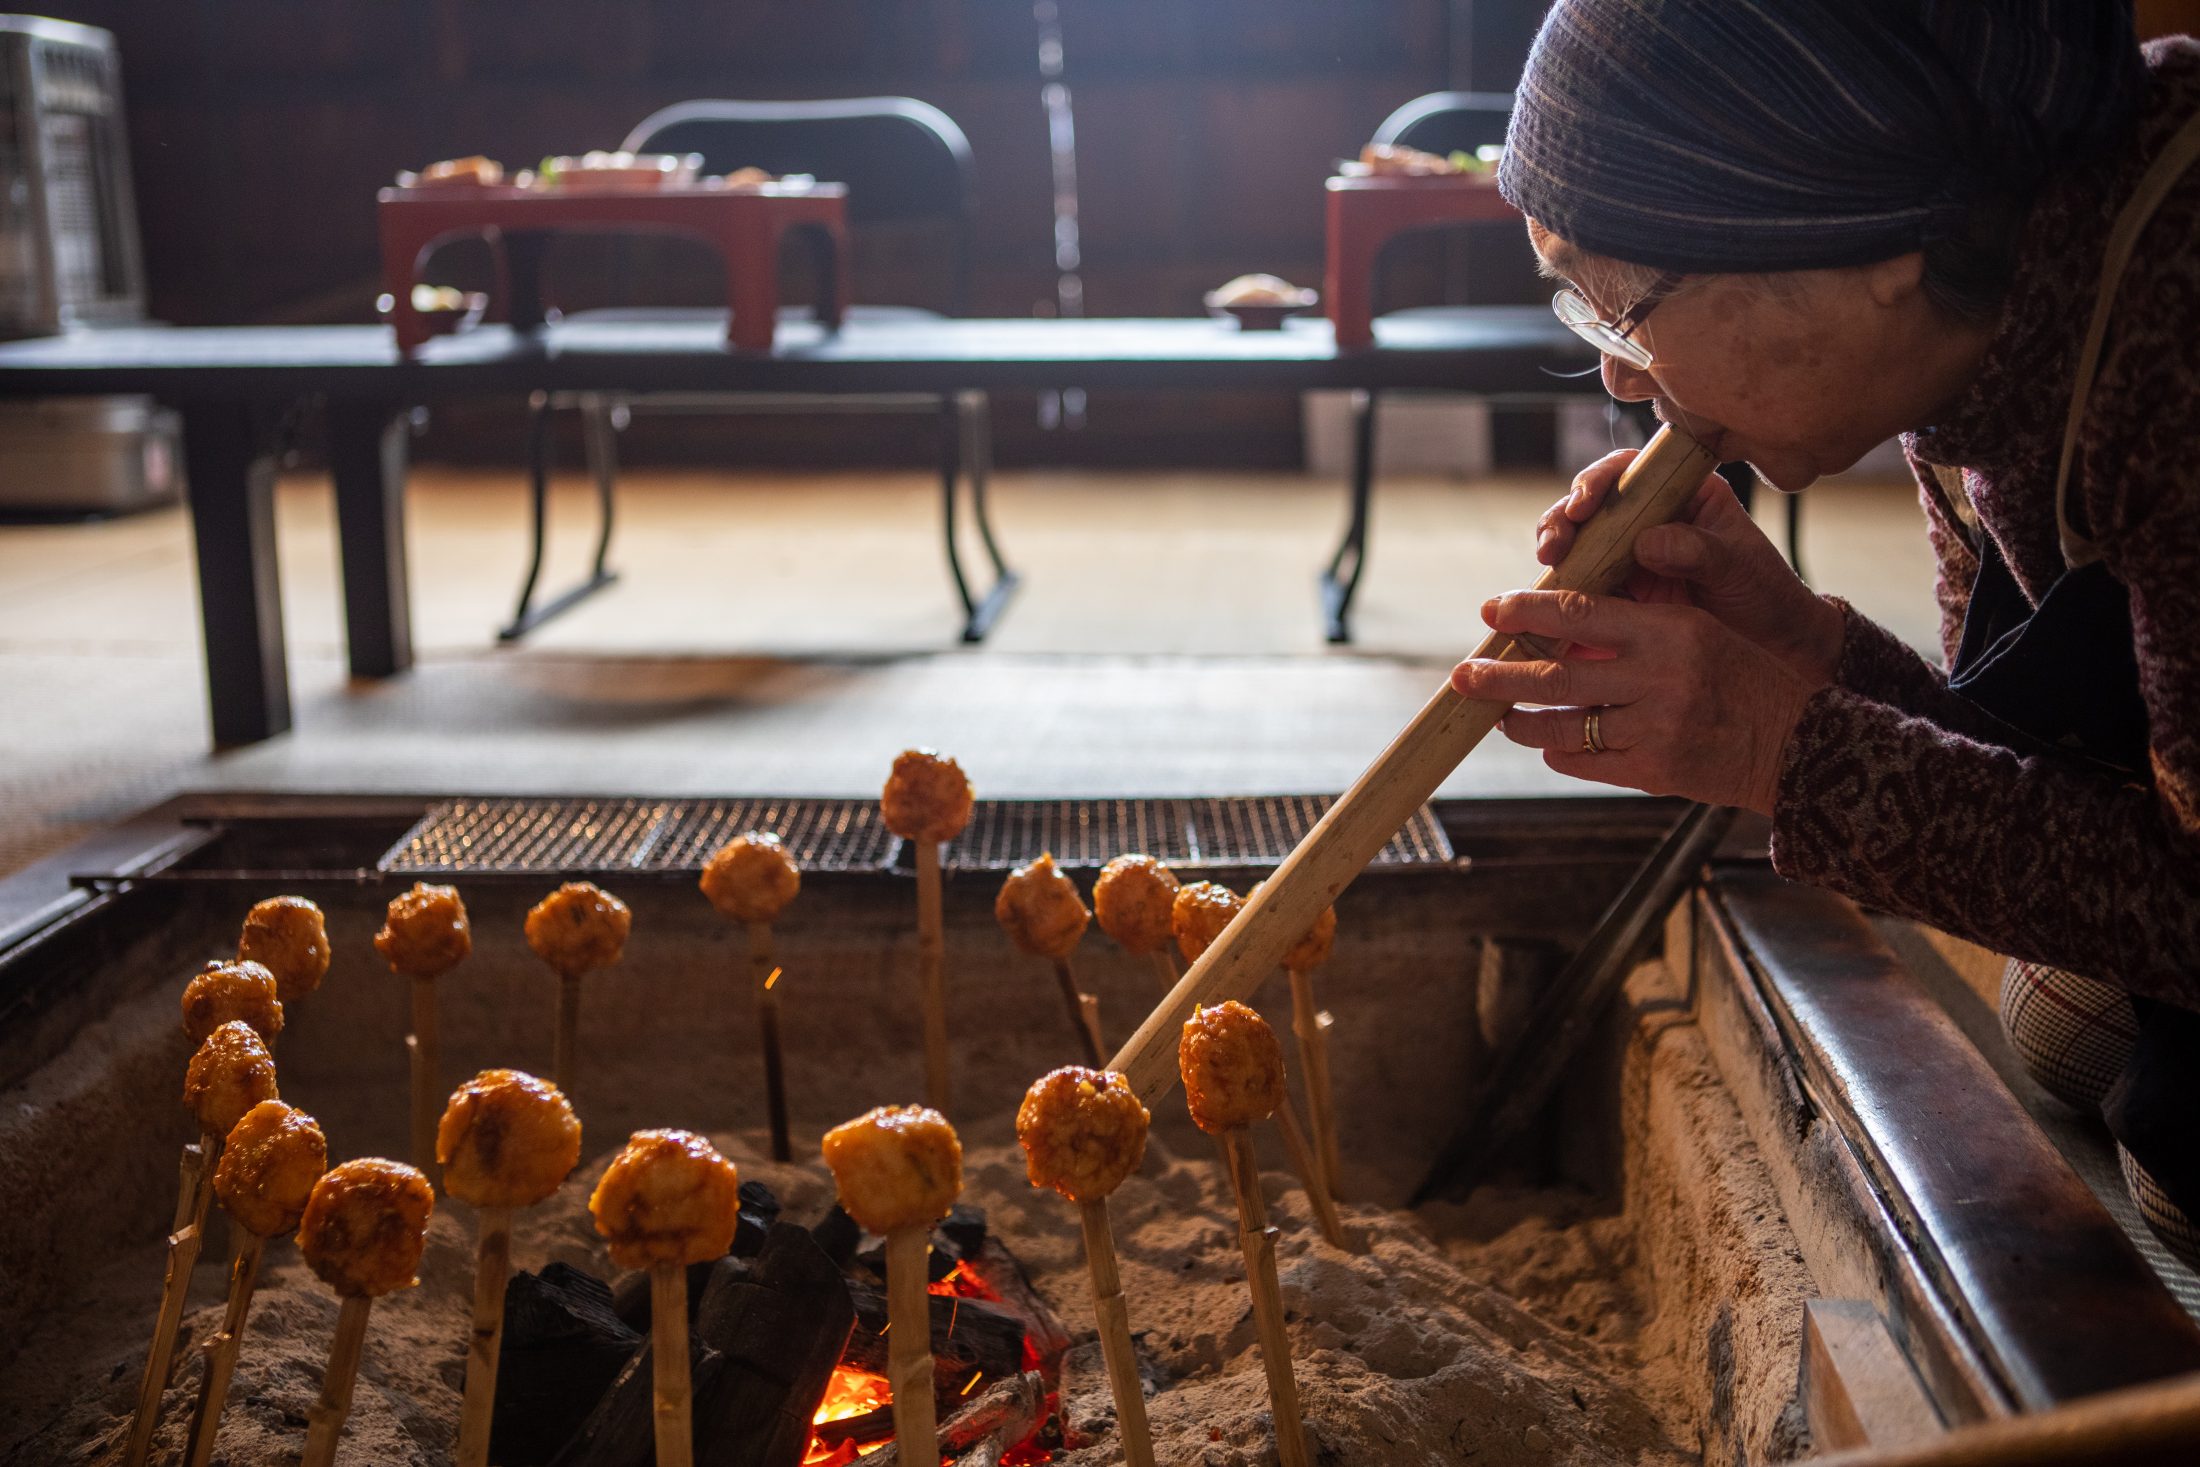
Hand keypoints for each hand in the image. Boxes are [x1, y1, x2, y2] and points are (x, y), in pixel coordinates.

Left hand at [1449, 589, 1820, 814]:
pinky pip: (1588, 762)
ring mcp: (1657, 728)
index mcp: (1672, 630)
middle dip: (1500, 676)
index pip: (1582, 612)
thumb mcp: (1697, 634)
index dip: (1529, 610)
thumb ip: (1634, 630)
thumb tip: (1558, 626)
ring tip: (1499, 718)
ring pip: (1564, 726)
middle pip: (1558, 674)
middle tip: (1461, 674)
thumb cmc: (1743, 680)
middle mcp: (1662, 677)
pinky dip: (1561, 754)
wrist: (1799, 746)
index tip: (1492, 610)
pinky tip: (1548, 747)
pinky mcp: (1656, 772)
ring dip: (1522, 723)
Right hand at [1537, 450, 1844, 683]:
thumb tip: (1649, 541)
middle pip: (1592, 505)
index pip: (1632, 471)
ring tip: (1549, 564)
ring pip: (1578, 543)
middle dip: (1564, 517)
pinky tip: (1551, 600)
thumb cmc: (1765, 597)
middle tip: (1555, 542)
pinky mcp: (1618, 594)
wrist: (1772, 648)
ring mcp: (1629, 556)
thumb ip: (1699, 551)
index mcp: (1683, 495)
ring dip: (1556, 550)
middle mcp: (1649, 519)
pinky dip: (1561, 591)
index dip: (1600, 481)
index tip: (1585, 504)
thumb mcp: (1740, 568)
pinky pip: (1580, 586)